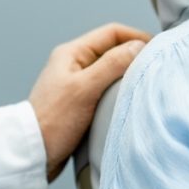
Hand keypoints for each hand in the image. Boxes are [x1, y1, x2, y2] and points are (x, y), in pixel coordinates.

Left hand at [29, 23, 149, 181]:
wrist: (32, 155)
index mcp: (72, 53)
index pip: (112, 33)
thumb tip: (138, 46)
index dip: (136, 37)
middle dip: (134, 54)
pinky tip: (128, 99)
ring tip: (145, 82)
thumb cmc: (54, 121)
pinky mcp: (79, 102)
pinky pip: (105, 87)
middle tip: (154, 66)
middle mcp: (74, 64)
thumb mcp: (85, 88)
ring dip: (127, 73)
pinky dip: (119, 89)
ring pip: (110, 69)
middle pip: (112, 49)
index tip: (157, 49)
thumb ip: (112, 64)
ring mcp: (76, 83)